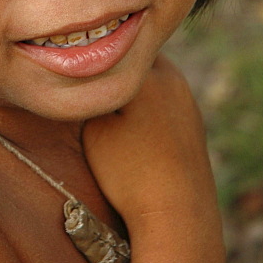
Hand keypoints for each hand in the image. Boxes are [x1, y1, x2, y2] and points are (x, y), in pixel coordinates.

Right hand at [83, 55, 218, 223]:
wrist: (178, 217)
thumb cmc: (130, 173)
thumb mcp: (94, 129)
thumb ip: (90, 94)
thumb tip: (89, 76)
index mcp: (147, 72)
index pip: (109, 45)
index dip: (87, 51)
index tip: (68, 57)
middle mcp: (172, 76)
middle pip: (132, 56)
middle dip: (111, 64)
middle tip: (84, 77)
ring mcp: (186, 98)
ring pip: (149, 76)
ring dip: (129, 83)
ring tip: (106, 102)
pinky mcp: (193, 120)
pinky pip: (163, 97)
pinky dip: (146, 102)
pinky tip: (132, 124)